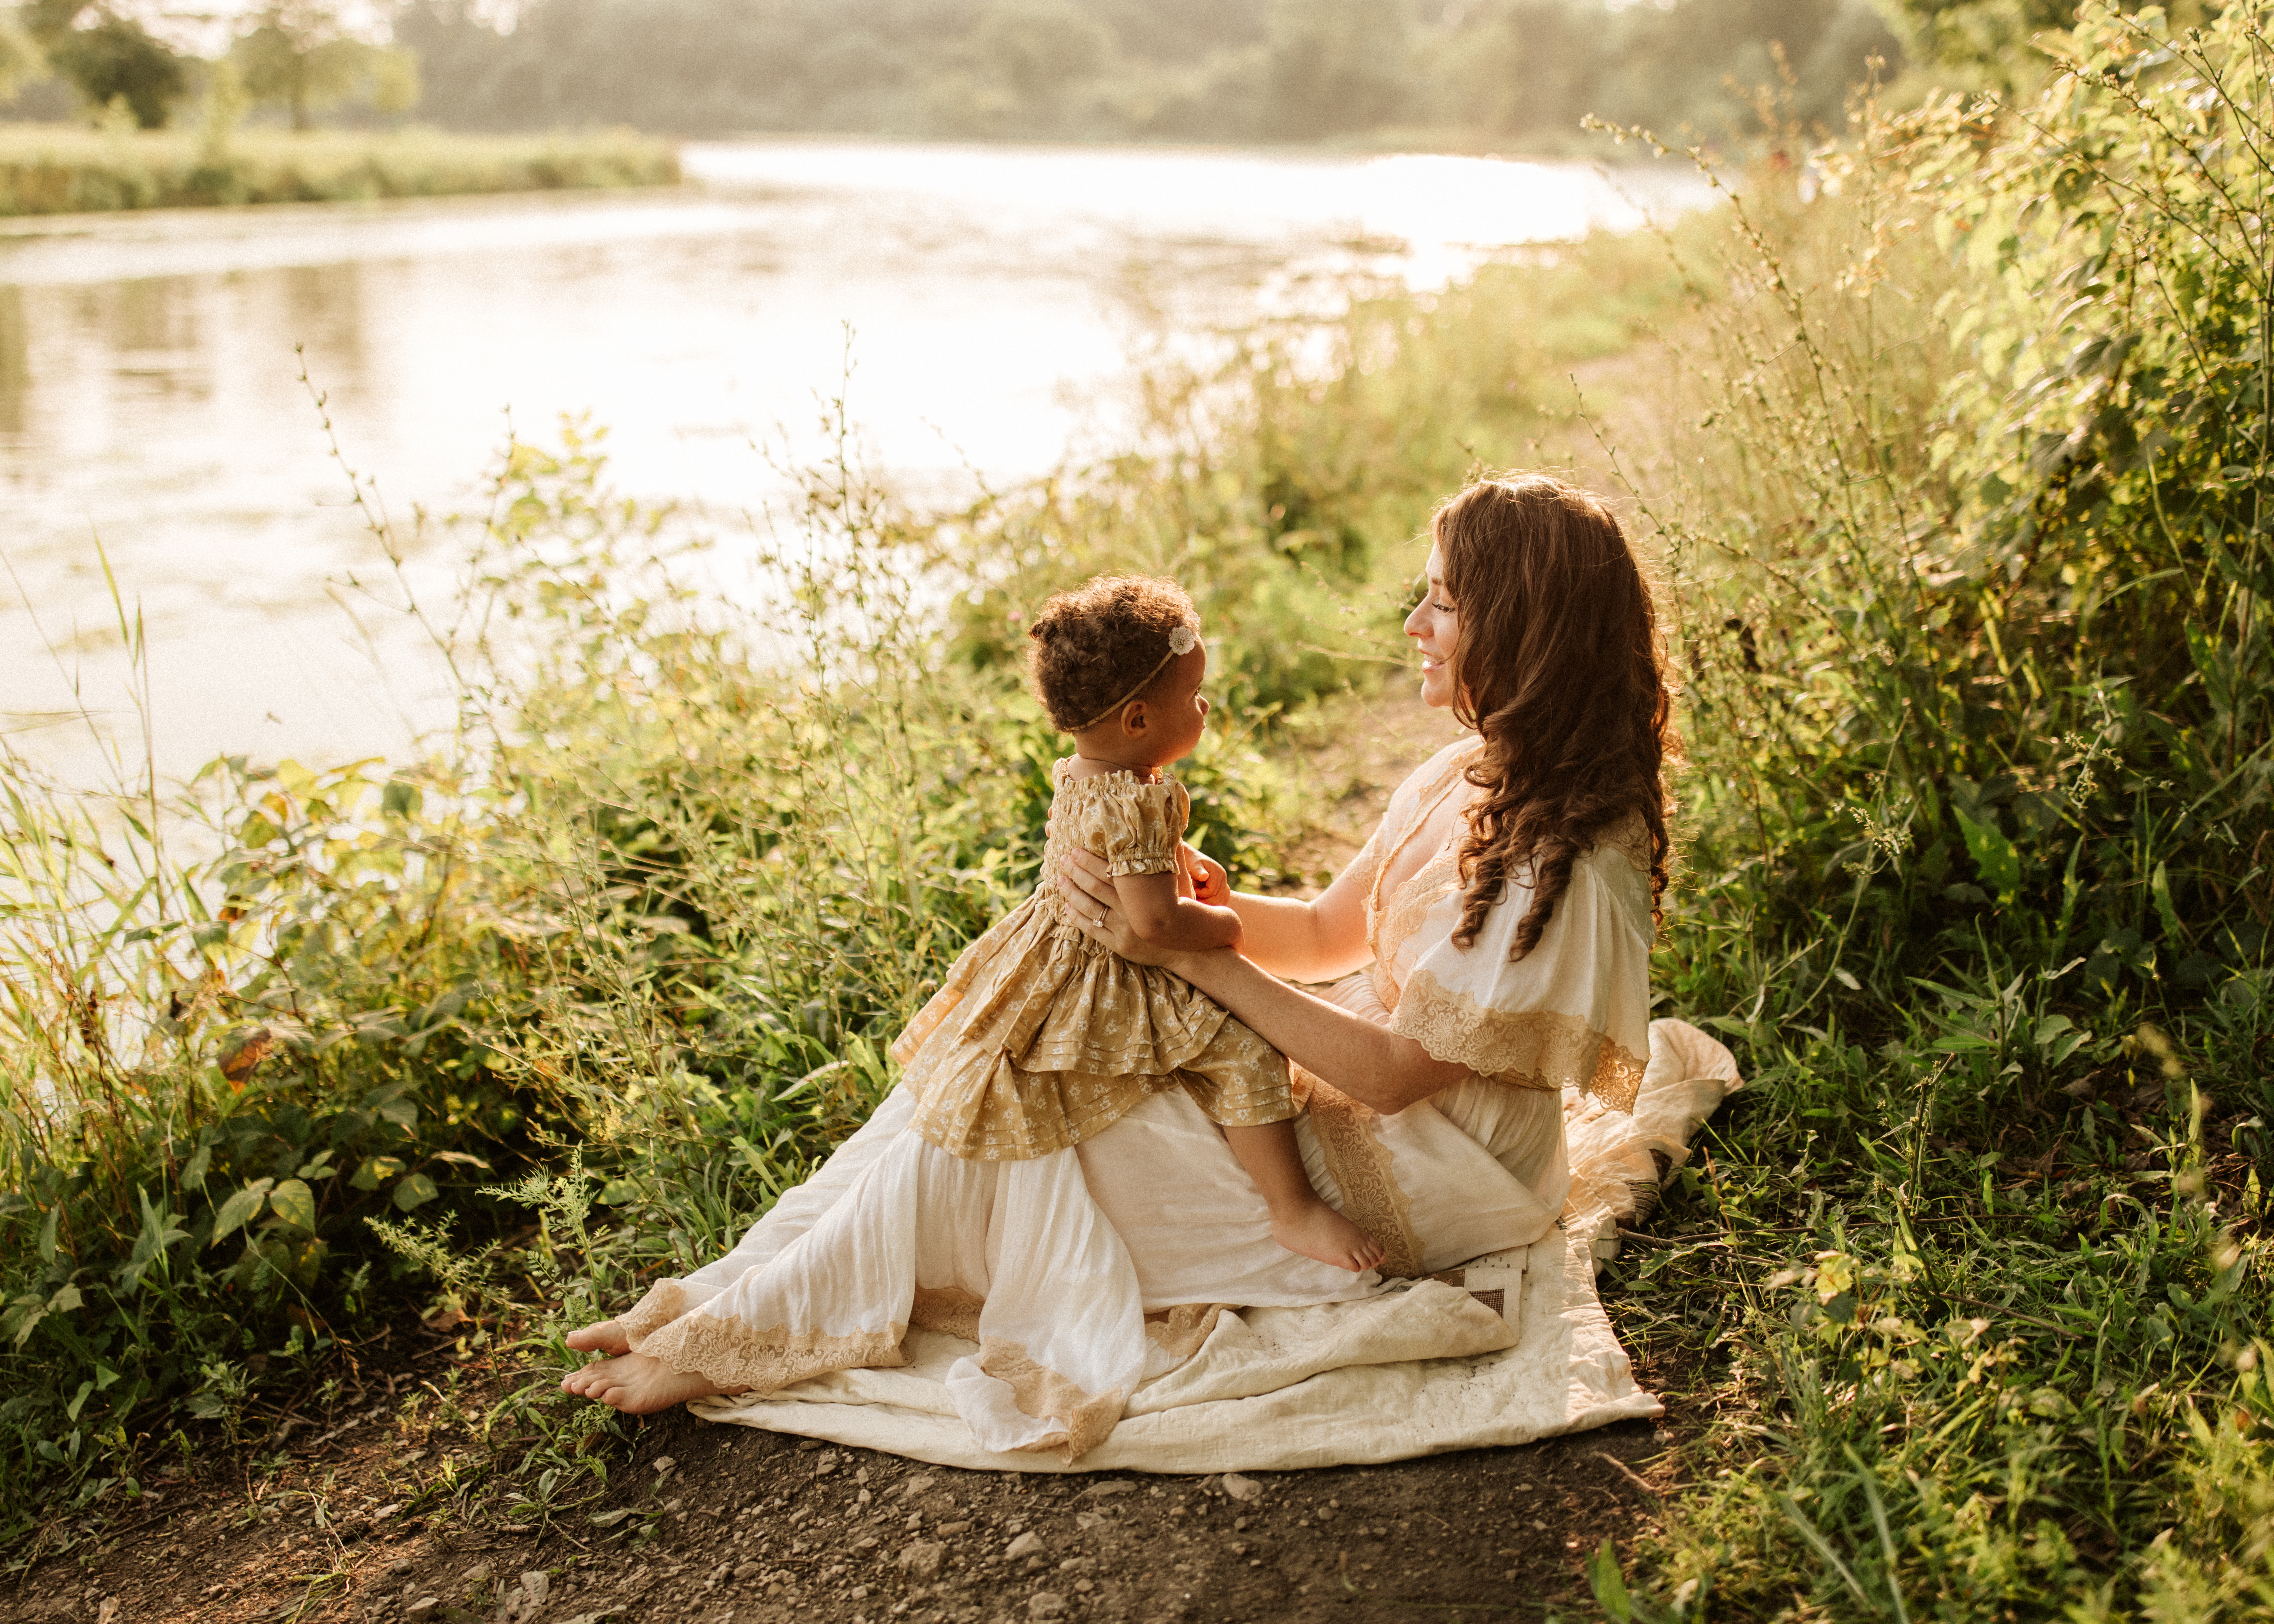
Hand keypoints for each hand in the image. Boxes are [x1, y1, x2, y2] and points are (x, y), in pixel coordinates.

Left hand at [1056, 850, 1180, 966]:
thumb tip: (1165, 833)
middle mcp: (1131, 911)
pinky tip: (1068, 906)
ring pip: (1091, 908)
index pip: (1109, 872)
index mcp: (1142, 893)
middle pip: (1096, 888)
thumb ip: (1172, 857)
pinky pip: (1093, 930)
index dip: (1089, 861)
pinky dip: (1078, 917)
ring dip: (1072, 893)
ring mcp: (1124, 929)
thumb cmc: (1182, 906)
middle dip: (1076, 872)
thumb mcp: (1181, 881)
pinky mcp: (1120, 946)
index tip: (1075, 851)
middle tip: (1063, 860)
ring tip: (1060, 880)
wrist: (1186, 947)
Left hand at [1182, 842, 1229, 906]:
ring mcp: (1224, 882)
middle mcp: (1223, 877)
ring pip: (1222, 899)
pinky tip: (1206, 903)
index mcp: (1218, 872)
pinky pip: (1223, 898)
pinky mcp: (1223, 886)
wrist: (1192, 858)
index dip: (1202, 894)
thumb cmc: (1191, 861)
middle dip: (1206, 901)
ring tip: (1199, 902)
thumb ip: (1199, 871)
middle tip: (1195, 900)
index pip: (1213, 890)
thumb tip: (1205, 876)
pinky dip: (1216, 903)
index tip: (1193, 891)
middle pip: (1219, 896)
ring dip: (1211, 903)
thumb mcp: (1194, 865)